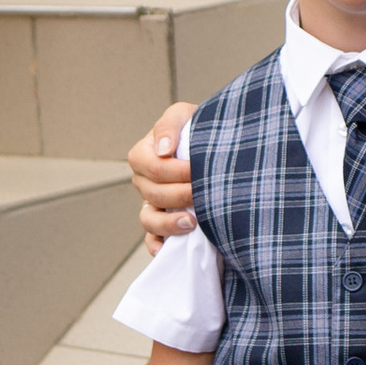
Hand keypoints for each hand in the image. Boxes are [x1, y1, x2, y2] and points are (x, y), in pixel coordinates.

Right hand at [128, 103, 196, 249]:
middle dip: (178, 194)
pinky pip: (152, 240)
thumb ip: (170, 124)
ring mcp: (152, 204)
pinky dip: (157, 246)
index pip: (149, 165)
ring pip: (149, 220)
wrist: (221, 150)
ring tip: (192, 223)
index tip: (196, 169)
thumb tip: (163, 149)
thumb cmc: (200, 129)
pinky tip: (169, 249)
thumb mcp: (185, 115)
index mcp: (144, 154)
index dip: (173, 170)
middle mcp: (144, 182)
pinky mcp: (163, 224)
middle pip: (152, 194)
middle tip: (203, 192)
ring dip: (168, 224)